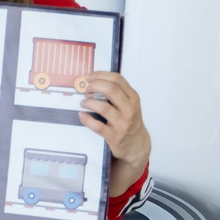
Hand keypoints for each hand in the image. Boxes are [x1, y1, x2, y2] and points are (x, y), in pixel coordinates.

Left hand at [75, 71, 149, 188]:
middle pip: (111, 90)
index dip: (100, 75)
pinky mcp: (114, 136)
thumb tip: (94, 79)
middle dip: (94, 85)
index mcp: (133, 98)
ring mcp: (122, 123)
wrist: (136, 144)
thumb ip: (117, 92)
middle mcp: (129, 109)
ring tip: (83, 102)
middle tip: (84, 88)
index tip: (88, 76)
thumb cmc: (129, 121)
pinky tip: (82, 115)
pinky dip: (86, 119)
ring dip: (89, 102)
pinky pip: (97, 126)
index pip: (117, 79)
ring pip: (103, 107)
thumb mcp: (129, 104)